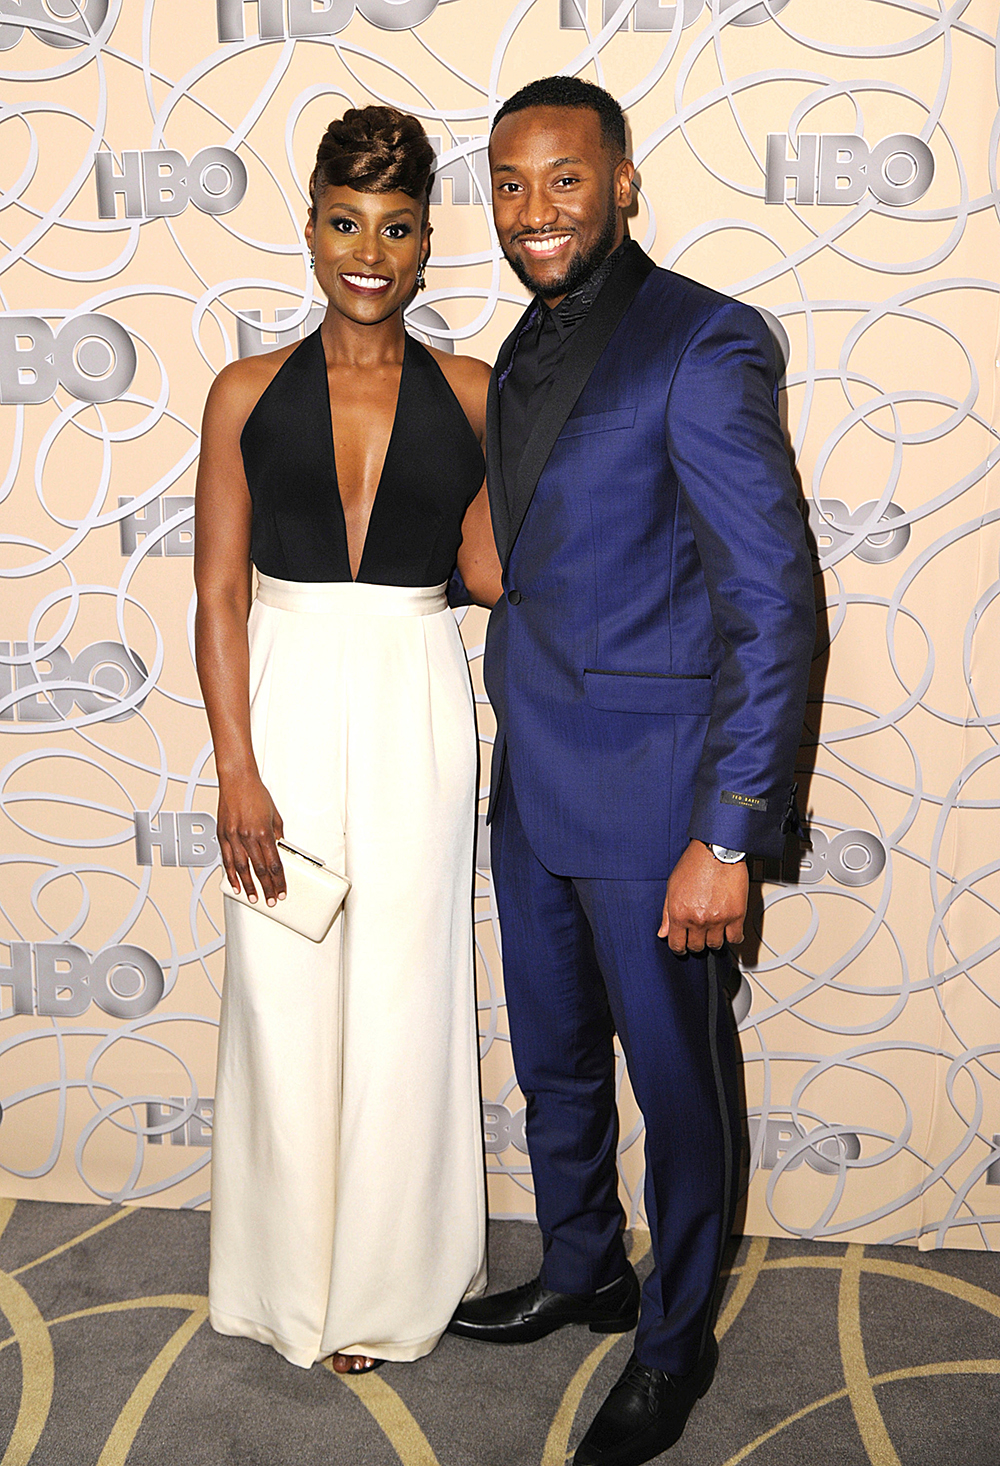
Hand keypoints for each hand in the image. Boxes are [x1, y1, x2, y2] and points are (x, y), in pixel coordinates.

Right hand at [217, 773, 285, 905]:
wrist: (237, 780)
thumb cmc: (256, 794)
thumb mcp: (275, 816)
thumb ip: (278, 835)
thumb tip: (280, 851)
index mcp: (263, 833)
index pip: (274, 864)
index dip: (278, 881)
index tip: (281, 890)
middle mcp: (247, 837)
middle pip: (259, 870)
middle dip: (266, 888)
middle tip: (270, 900)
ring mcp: (233, 837)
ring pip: (241, 869)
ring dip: (248, 886)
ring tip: (253, 897)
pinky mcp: (222, 835)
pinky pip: (225, 860)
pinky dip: (230, 874)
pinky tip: (235, 884)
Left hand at [659, 840, 747, 954]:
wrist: (716, 851)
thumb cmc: (694, 864)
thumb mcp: (672, 887)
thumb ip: (666, 913)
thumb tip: (663, 932)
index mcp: (679, 914)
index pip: (677, 945)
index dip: (679, 948)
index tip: (683, 946)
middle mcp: (697, 920)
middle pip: (696, 947)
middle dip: (696, 943)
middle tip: (698, 935)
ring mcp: (717, 920)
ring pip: (715, 945)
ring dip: (713, 940)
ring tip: (713, 931)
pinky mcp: (736, 915)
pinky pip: (735, 938)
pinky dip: (733, 937)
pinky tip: (730, 931)